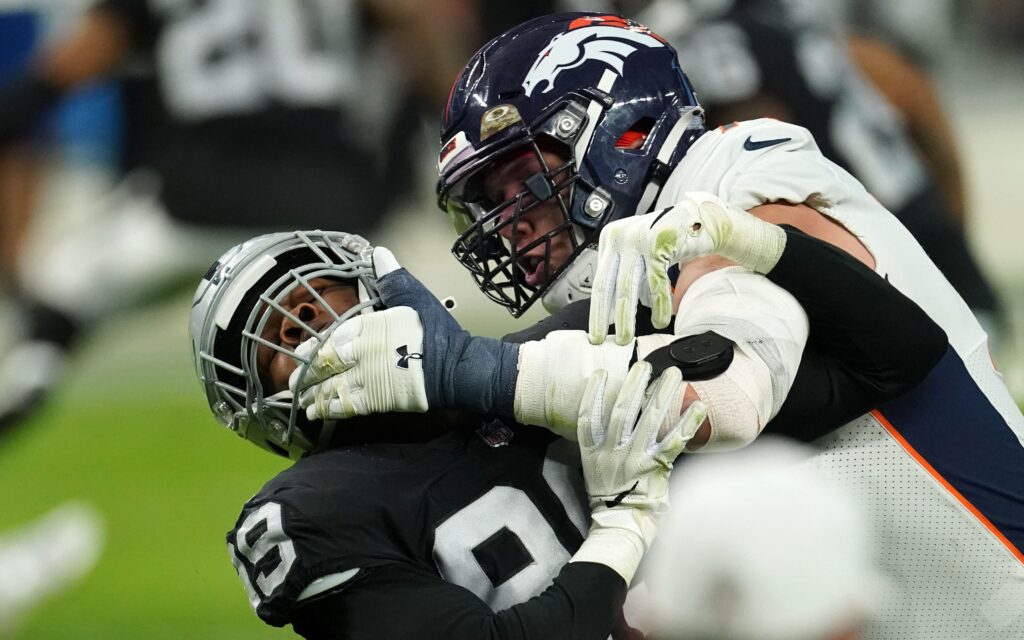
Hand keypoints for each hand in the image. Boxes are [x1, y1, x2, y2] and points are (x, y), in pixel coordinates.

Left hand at [292, 247, 519, 419]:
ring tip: (302, 398)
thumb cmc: (436, 331)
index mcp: (368, 326)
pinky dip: (328, 409)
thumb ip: (392, 278)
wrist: (455, 366)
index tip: (304, 350)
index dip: (315, 346)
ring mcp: (367, 378)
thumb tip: (378, 253)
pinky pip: (345, 406)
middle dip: (307, 372)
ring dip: (313, 394)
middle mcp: (362, 352)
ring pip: (330, 387)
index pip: (333, 336)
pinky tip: (316, 413)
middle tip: (294, 378)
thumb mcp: (414, 297)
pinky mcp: (376, 400)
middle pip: (325, 363)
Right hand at [571, 361, 705, 582]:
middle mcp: (611, 452)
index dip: (593, 394)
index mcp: (592, 451)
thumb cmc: (608, 495)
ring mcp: (634, 459)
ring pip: (649, 420)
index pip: (588, 417)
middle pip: (622, 411)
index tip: (601, 374)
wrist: (620, 525)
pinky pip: (674, 441)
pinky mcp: (656, 468)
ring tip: (673, 374)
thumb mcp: (592, 468)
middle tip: (644, 365)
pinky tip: (698, 407)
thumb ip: (598, 444)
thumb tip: (606, 417)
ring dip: (662, 394)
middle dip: (633, 385)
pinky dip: (687, 423)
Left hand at [588, 192, 785, 344]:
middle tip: (601, 339)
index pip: (600, 279)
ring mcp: (637, 238)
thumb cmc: (670, 240)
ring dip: (626, 317)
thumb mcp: (640, 253)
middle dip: (603, 317)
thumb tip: (613, 309)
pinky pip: (655, 282)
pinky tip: (660, 321)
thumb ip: (627, 274)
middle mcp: (620, 236)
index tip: (596, 329)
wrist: (702, 220)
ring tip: (627, 337)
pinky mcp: (657, 242)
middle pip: (607, 285)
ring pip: (628, 287)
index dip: (597, 308)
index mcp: (611, 237)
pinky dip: (658, 305)